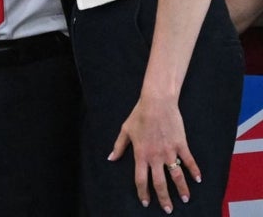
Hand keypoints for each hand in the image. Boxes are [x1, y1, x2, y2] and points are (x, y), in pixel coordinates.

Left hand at [108, 94, 199, 211]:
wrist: (156, 102)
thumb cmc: (139, 115)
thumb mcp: (125, 130)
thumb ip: (119, 146)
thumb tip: (111, 158)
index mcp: (141, 154)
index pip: (141, 179)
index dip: (143, 192)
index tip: (146, 202)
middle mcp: (155, 156)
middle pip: (160, 182)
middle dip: (164, 198)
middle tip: (168, 209)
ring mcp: (169, 151)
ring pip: (176, 176)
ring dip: (182, 189)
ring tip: (184, 199)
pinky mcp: (181, 145)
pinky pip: (189, 161)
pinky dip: (194, 171)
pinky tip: (198, 180)